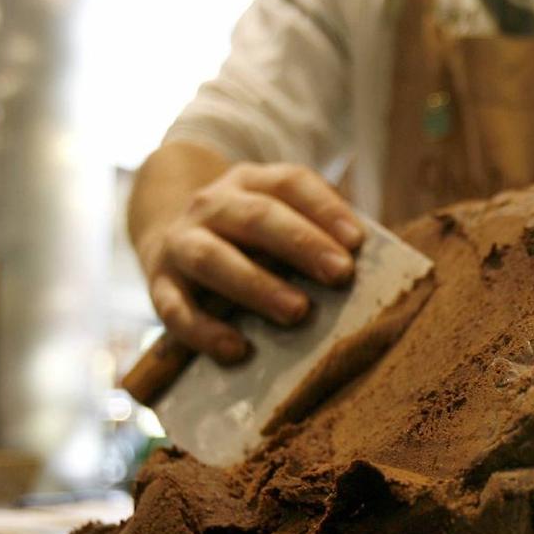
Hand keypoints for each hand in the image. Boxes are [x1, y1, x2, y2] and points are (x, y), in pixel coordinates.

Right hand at [137, 162, 364, 363]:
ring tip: (298, 312)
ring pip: (212, 258)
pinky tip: (238, 350)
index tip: (358, 241)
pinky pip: (175, 310)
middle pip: (255, 217)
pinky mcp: (159, 285)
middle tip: (340, 274)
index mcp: (250, 182)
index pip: (290, 183)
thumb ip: (319, 235)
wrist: (167, 233)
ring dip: (257, 285)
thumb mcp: (279, 217)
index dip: (325, 208)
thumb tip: (375, 268)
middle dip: (300, 244)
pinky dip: (205, 332)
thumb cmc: (250, 237)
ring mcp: (180, 243)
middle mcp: (212, 205)